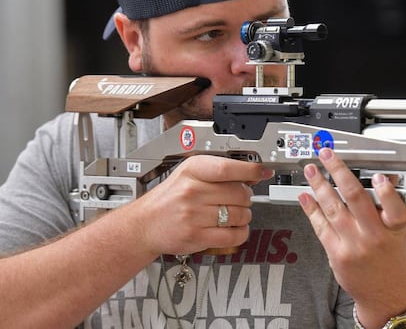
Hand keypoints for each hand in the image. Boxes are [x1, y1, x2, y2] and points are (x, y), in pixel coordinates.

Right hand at [124, 155, 273, 256]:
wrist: (144, 224)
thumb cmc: (168, 199)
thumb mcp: (188, 174)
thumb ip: (218, 171)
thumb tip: (254, 173)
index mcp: (192, 170)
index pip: (228, 168)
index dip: (251, 170)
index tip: (261, 172)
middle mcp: (192, 191)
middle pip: (240, 193)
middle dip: (246, 197)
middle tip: (239, 198)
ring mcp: (194, 215)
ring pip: (239, 215)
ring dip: (244, 216)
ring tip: (233, 214)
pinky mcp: (197, 237)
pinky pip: (233, 236)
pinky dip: (240, 233)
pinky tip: (234, 228)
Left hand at [298, 147, 405, 327]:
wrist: (384, 294)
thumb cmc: (390, 257)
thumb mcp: (398, 230)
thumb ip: (390, 204)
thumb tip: (383, 177)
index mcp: (394, 228)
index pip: (395, 207)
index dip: (386, 191)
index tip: (377, 176)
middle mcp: (374, 236)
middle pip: (356, 199)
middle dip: (338, 172)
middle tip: (327, 156)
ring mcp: (353, 245)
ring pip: (333, 208)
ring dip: (319, 185)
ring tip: (310, 170)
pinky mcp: (336, 254)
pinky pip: (321, 226)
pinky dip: (311, 208)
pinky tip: (305, 195)